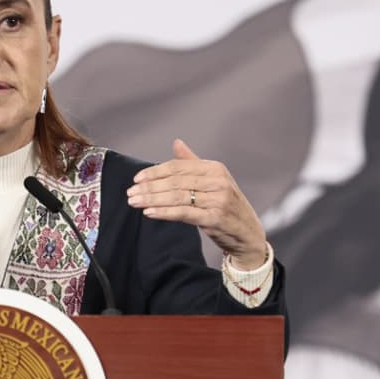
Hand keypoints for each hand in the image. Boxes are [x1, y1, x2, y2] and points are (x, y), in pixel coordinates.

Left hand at [126, 138, 266, 269]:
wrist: (249, 235)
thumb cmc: (226, 206)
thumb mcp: (213, 181)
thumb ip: (193, 162)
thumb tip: (176, 142)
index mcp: (215, 168)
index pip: (178, 167)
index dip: (155, 172)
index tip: (137, 179)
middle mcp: (218, 181)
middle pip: (175, 181)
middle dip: (149, 187)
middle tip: (130, 192)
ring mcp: (218, 200)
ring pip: (177, 197)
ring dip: (152, 199)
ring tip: (134, 202)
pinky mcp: (215, 218)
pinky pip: (183, 213)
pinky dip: (164, 212)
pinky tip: (149, 212)